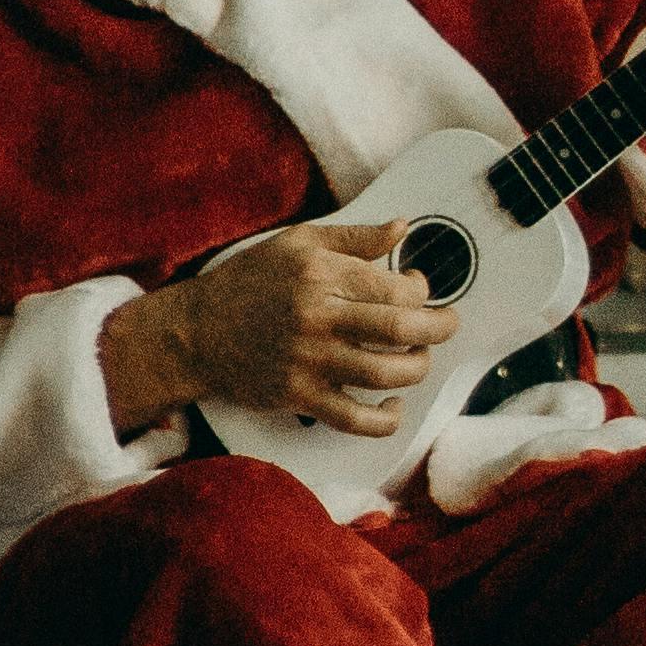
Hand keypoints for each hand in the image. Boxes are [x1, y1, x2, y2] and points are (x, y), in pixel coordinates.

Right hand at [101, 228, 459, 442]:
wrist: (197, 330)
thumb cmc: (250, 281)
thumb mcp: (297, 242)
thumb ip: (354, 236)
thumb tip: (402, 227)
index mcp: (319, 272)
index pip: (394, 285)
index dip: (422, 290)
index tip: (421, 290)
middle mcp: (316, 315)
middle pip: (400, 327)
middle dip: (439, 328)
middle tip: (447, 325)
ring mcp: (308, 359)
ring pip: (385, 372)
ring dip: (417, 369)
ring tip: (419, 359)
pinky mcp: (298, 395)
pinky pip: (354, 418)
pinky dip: (384, 418)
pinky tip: (393, 404)